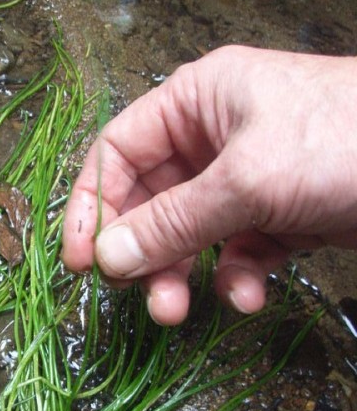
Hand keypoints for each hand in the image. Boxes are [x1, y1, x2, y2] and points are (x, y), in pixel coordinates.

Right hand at [62, 45, 356, 324]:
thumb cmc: (347, 140)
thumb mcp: (249, 180)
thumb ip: (174, 222)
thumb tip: (107, 257)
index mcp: (198, 100)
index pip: (119, 151)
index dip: (91, 204)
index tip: (80, 260)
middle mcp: (216, 135)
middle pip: (151, 198)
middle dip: (143, 250)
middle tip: (137, 294)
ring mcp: (251, 176)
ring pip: (191, 231)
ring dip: (182, 272)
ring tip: (178, 310)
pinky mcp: (282, 213)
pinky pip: (238, 249)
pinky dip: (236, 276)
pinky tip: (248, 295)